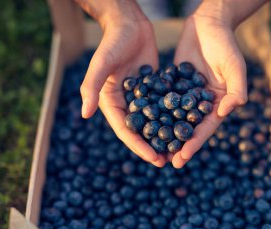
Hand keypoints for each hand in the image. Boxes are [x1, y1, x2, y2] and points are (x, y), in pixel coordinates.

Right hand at [78, 1, 166, 166]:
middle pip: (139, 130)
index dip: (138, 146)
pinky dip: (173, 117)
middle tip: (167, 162)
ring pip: (154, 122)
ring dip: (164, 136)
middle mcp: (126, 103)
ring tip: (177, 150)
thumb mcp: (101, 64)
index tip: (153, 158)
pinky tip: (185, 126)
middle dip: (152, 146)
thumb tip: (85, 114)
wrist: (129, 24)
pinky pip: (164, 106)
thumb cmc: (112, 42)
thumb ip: (91, 87)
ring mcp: (141, 97)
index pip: (125, 130)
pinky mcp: (154, 88)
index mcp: (111, 102)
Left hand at [171, 2, 247, 167]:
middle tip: (166, 162)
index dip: (194, 144)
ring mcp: (188, 95)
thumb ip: (236, 88)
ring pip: (176, 118)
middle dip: (179, 145)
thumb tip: (228, 110)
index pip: (206, 128)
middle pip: (190, 128)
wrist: (209, 23)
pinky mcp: (175, 85)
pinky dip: (157, 113)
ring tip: (155, 149)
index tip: (183, 158)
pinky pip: (165, 101)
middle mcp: (203, 102)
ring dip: (166, 134)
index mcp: (219, 102)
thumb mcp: (234, 66)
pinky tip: (146, 124)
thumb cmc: (225, 43)